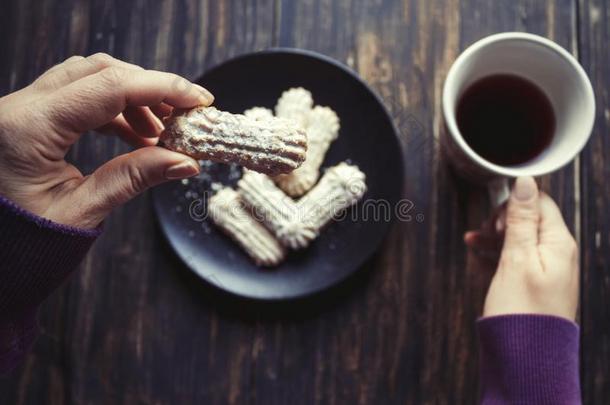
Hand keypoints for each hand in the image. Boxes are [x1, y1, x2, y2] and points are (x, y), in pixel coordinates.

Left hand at [0, 54, 212, 228]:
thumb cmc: (22, 244)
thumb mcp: (82, 211)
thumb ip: (134, 178)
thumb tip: (186, 161)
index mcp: (27, 129)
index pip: (109, 87)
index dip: (163, 87)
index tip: (199, 100)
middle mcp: (18, 107)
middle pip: (99, 71)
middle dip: (150, 87)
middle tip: (186, 114)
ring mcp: (20, 109)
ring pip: (87, 78)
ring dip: (132, 98)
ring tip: (162, 133)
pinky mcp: (27, 118)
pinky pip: (77, 97)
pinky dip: (113, 110)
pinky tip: (137, 136)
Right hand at [465, 177, 578, 320]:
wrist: (524, 355)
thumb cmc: (522, 311)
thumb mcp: (517, 258)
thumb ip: (521, 219)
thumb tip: (525, 184)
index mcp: (559, 242)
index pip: (540, 202)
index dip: (513, 203)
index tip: (493, 216)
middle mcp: (558, 253)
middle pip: (529, 219)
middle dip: (502, 220)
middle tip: (485, 232)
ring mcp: (547, 268)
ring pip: (519, 237)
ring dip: (495, 236)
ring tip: (474, 242)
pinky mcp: (535, 281)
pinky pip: (517, 256)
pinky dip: (498, 252)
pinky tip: (480, 255)